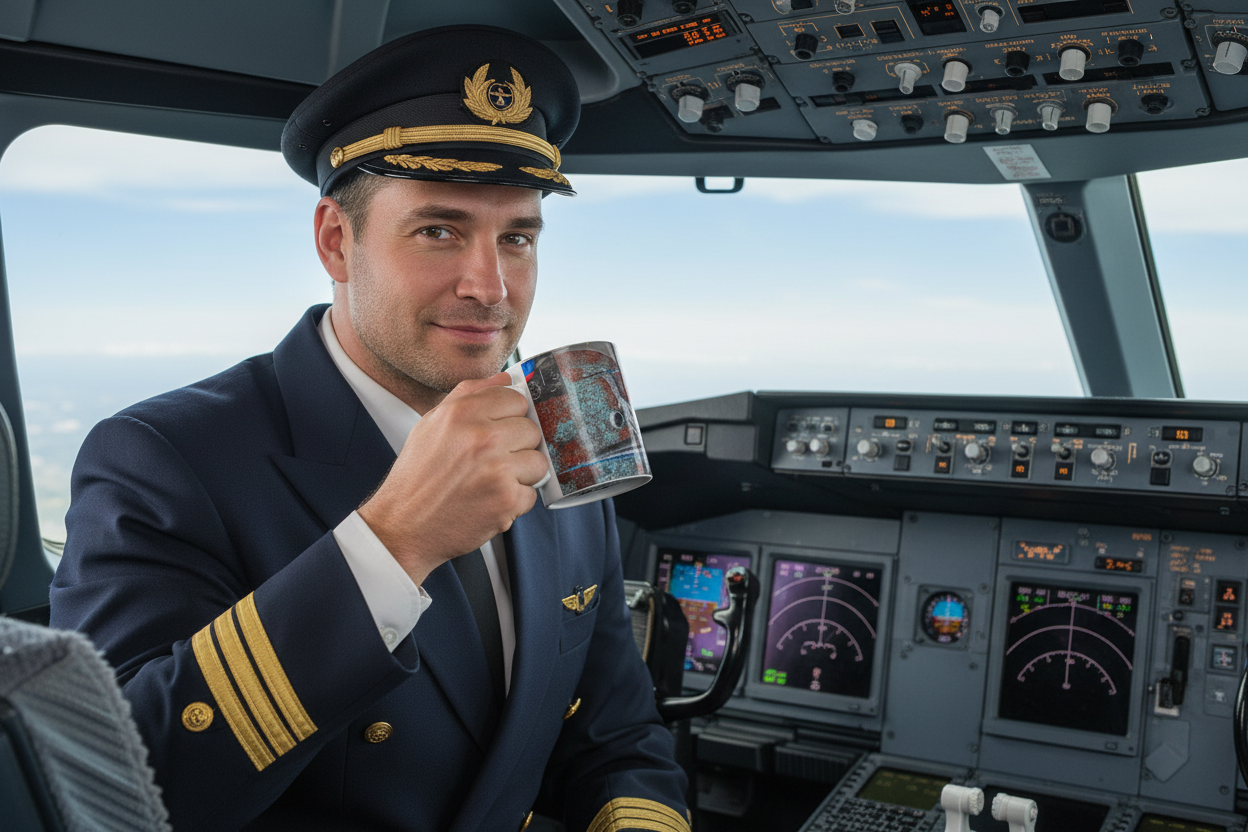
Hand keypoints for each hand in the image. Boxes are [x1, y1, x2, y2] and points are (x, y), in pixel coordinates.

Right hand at [357, 372, 547, 585]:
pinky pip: (532, 494)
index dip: (511, 417)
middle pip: (532, 430)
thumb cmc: (418, 476)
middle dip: (518, 446)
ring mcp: (497, 469)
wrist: (403, 526)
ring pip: (538, 462)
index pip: (517, 399)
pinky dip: (515, 502)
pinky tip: (490, 501)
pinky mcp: (506, 500)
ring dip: (521, 475)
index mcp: (462, 412)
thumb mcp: (432, 424)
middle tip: (493, 462)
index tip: (499, 432)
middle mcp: (482, 437)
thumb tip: (506, 378)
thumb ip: (469, 395)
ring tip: (492, 482)